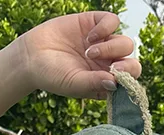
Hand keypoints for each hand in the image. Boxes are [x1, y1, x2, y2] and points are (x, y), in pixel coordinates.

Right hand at [14, 12, 140, 99]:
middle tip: (110, 66)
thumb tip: (115, 83)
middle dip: (125, 64)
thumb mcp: (73, 84)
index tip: (115, 76)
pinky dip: (106, 27)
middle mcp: (107, 63)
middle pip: (132, 62)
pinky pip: (112, 21)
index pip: (129, 81)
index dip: (129, 78)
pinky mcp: (94, 23)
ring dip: (110, 47)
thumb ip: (94, 84)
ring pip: (124, 43)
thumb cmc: (52, 76)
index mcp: (106, 81)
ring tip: (88, 51)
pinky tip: (90, 36)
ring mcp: (103, 43)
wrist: (31, 56)